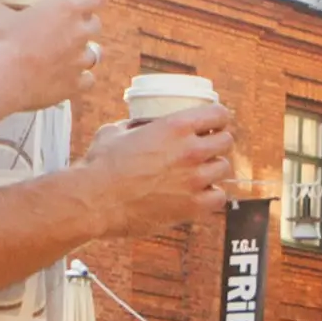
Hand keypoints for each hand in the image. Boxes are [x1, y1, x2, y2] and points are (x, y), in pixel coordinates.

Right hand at [0, 0, 114, 121]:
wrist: (0, 80)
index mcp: (65, 10)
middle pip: (95, 25)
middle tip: (68, 27)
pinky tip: (68, 78)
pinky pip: (87, 81)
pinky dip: (80, 79)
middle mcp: (78, 34)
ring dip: (83, 53)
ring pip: (95, 54)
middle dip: (84, 25)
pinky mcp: (72, 85)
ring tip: (68, 54)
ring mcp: (78, 62)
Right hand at [82, 106, 238, 234]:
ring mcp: (194, 179)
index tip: (214, 124)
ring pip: (224, 168)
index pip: (218, 114)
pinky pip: (219, 197)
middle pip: (226, 141)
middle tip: (206, 149)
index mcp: (175, 126)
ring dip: (213, 169)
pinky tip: (199, 194)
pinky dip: (212, 195)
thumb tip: (137, 126)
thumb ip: (134, 126)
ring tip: (200, 173)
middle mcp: (190, 150)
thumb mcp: (115, 132)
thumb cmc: (100, 166)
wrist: (95, 201)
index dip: (218, 118)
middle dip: (217, 143)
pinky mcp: (192, 206)